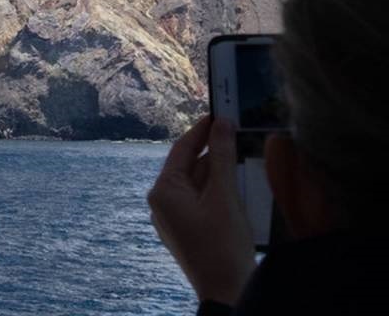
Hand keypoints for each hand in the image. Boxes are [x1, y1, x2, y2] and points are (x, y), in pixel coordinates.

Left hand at [148, 116, 255, 305]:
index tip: (218, 112)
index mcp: (163, 191)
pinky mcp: (187, 230)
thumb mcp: (225, 196)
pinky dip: (218, 189)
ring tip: (242, 153)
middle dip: (213, 151)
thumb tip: (222, 124)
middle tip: (236, 131)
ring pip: (197, 184)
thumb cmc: (223, 245)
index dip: (201, 130)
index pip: (181, 149)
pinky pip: (201, 200)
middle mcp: (162, 203)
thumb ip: (222, 157)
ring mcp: (173, 218)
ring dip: (218, 171)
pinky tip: (238, 184)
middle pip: (189, 166)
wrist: (227, 292)